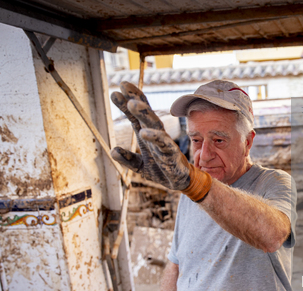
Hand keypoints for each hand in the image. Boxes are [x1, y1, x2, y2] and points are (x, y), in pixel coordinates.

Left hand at [111, 81, 210, 201]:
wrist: (181, 183)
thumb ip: (127, 159)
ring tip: (132, 103)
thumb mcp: (140, 166)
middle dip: (135, 99)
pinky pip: (163, 143)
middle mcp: (155, 134)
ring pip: (154, 124)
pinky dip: (154, 137)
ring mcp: (164, 142)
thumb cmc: (162, 170)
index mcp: (147, 135)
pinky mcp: (171, 153)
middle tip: (124, 86)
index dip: (126, 103)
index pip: (136, 116)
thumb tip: (113, 151)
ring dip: (144, 113)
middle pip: (145, 113)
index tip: (116, 91)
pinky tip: (144, 132)